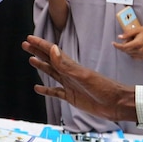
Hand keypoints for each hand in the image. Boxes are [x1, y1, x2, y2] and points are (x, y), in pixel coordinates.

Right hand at [22, 35, 136, 122]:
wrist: (117, 103)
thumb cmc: (104, 88)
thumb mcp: (83, 76)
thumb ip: (66, 65)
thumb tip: (53, 49)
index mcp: (72, 66)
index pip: (52, 52)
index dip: (40, 45)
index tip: (29, 39)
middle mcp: (69, 73)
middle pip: (50, 60)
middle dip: (38, 52)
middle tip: (25, 45)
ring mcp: (70, 85)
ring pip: (52, 73)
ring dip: (41, 66)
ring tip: (30, 60)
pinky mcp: (71, 97)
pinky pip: (55, 92)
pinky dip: (46, 90)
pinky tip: (38, 88)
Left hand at [112, 24, 142, 59]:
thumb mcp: (136, 30)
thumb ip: (127, 34)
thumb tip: (119, 37)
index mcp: (138, 43)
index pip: (125, 47)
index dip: (118, 46)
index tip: (113, 43)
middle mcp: (141, 50)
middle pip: (126, 51)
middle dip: (124, 45)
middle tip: (128, 39)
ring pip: (130, 54)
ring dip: (128, 49)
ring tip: (134, 42)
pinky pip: (134, 57)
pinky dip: (132, 53)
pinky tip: (137, 47)